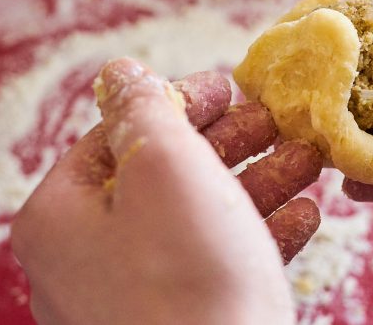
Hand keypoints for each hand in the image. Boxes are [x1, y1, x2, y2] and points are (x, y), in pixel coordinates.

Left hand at [12, 58, 322, 324]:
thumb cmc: (187, 276)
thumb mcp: (165, 166)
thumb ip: (146, 109)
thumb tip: (122, 72)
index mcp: (63, 215)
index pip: (118, 134)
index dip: (180, 102)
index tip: (232, 86)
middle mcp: (89, 258)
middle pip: (165, 176)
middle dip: (232, 145)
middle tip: (278, 124)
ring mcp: (135, 297)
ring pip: (200, 219)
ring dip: (259, 184)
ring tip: (309, 163)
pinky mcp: (183, 321)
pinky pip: (220, 264)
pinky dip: (261, 234)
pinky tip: (304, 217)